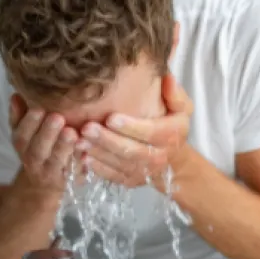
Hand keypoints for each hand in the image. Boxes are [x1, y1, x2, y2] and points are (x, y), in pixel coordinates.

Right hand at [9, 95, 85, 189]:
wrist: (45, 183)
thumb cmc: (37, 147)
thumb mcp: (25, 132)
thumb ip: (20, 115)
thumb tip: (16, 96)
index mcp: (22, 147)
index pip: (22, 136)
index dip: (29, 123)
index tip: (39, 109)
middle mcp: (34, 161)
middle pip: (37, 150)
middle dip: (47, 134)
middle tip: (58, 118)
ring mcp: (51, 173)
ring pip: (56, 162)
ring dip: (63, 147)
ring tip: (72, 132)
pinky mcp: (68, 180)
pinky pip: (74, 173)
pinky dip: (80, 163)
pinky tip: (87, 151)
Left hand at [79, 74, 192, 189]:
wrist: (173, 156)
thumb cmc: (170, 122)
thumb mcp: (180, 107)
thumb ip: (174, 94)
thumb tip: (167, 78)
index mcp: (172, 135)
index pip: (151, 131)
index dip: (130, 127)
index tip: (110, 118)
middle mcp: (160, 156)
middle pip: (131, 150)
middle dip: (107, 140)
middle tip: (86, 128)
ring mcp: (145, 171)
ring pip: (120, 164)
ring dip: (98, 153)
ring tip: (79, 142)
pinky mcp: (132, 180)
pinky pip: (113, 176)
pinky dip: (97, 167)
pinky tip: (82, 157)